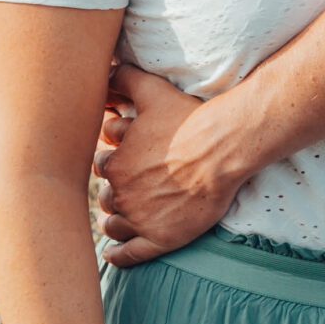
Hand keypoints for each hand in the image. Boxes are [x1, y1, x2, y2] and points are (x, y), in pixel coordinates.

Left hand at [95, 64, 243, 266]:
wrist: (223, 149)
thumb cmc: (189, 119)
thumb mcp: (152, 91)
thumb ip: (125, 77)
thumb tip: (108, 67)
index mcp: (115, 162)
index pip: (101, 166)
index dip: (111, 163)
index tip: (122, 161)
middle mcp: (121, 192)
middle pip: (106, 196)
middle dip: (113, 192)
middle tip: (127, 189)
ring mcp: (139, 218)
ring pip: (112, 225)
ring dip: (114, 221)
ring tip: (120, 219)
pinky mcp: (159, 239)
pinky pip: (129, 254)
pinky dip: (118, 256)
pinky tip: (113, 255)